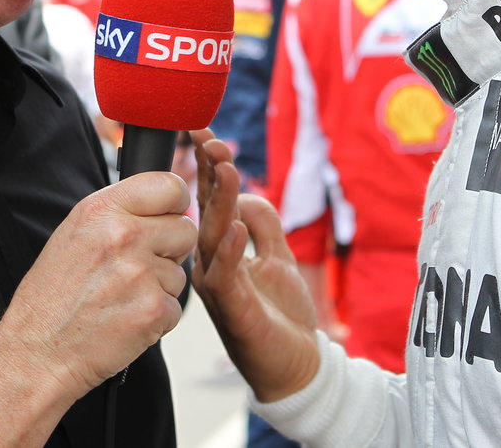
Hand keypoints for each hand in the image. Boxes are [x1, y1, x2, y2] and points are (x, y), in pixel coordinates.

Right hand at [0, 170, 196, 401]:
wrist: (35, 353)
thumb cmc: (51, 298)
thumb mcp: (74, 235)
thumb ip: (120, 214)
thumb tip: (164, 207)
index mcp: (101, 209)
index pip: (169, 185)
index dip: (175, 203)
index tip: (169, 217)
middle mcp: (123, 235)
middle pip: (185, 228)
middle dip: (170, 249)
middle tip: (138, 268)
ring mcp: (140, 272)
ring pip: (180, 272)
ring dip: (159, 287)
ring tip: (121, 298)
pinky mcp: (153, 309)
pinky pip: (176, 306)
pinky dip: (157, 318)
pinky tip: (125, 319)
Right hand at [190, 129, 319, 402]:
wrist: (294, 367)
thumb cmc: (280, 314)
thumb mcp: (278, 256)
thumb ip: (264, 223)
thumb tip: (247, 192)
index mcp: (222, 250)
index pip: (212, 200)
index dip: (210, 165)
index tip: (205, 131)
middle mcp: (212, 264)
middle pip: (206, 210)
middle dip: (209, 172)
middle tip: (210, 139)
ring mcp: (219, 287)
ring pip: (213, 235)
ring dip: (220, 200)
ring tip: (226, 167)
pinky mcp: (233, 309)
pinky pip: (226, 276)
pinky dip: (230, 250)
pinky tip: (236, 226)